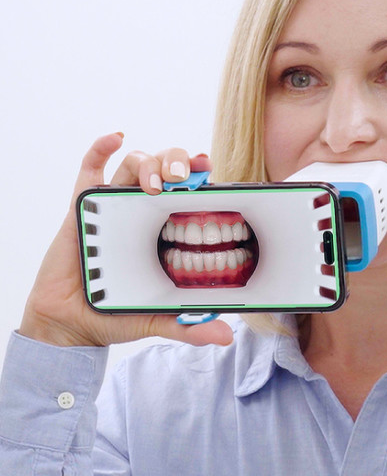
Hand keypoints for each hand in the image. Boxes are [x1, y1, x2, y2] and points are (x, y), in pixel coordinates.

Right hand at [19, 133, 233, 347]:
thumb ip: (189, 325)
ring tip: (155, 180)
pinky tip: (116, 137)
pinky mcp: (82, 206)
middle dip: (174, 161)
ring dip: (146, 161)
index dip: (197, 174)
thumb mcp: (158, 318)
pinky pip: (90, 168)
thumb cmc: (116, 312)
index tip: (208, 167)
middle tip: (182, 176)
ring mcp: (112, 205)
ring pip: (133, 164)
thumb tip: (226, 337)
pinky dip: (101, 148)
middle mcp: (142, 211)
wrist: (72, 324)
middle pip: (163, 168)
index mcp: (164, 229)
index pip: (186, 192)